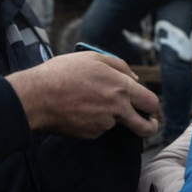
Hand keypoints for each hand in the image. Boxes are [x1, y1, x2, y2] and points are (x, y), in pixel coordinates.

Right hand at [6, 51, 159, 137]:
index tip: (151, 109)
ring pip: (116, 123)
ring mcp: (104, 124)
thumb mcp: (93, 57)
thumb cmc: (63, 72)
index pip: (151, 103)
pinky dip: (93, 121)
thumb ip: (119, 66)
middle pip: (145, 127)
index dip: (153, 107)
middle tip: (149, 124)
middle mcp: (117, 108)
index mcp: (121, 87)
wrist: (37, 96)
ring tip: (87, 101)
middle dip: (150, 127)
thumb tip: (135, 80)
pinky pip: (99, 128)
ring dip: (110, 116)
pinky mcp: (91, 134)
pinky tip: (78, 109)